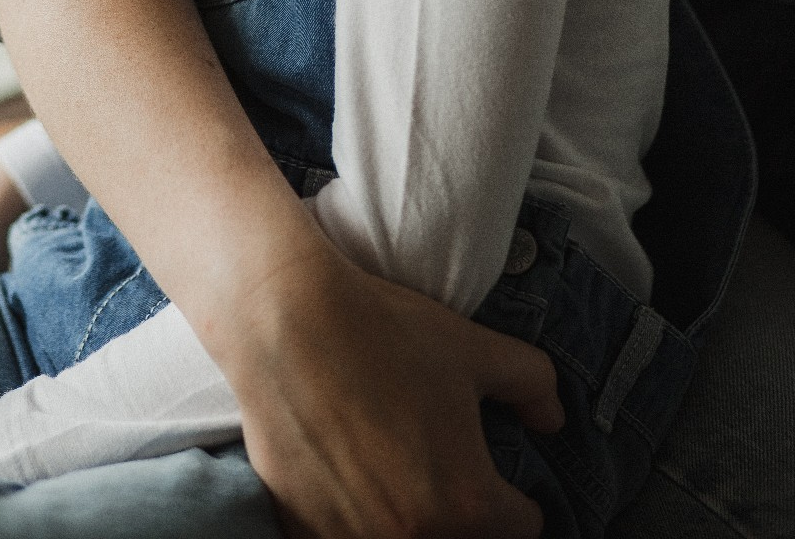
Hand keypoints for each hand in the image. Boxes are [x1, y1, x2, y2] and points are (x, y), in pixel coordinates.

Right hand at [219, 231, 561, 538]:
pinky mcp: (303, 531)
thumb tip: (554, 421)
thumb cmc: (384, 331)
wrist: (286, 321)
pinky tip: (347, 479)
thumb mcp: (474, 347)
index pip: (522, 527)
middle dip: (462, 514)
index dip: (515, 497)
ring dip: (408, 520)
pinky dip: (352, 521)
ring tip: (393, 476)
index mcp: (468, 502)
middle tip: (440, 469)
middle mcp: (414, 536)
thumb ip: (534, 385)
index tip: (497, 476)